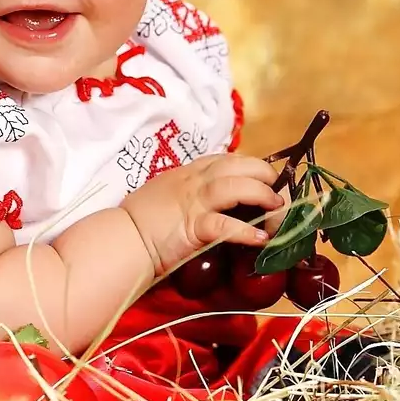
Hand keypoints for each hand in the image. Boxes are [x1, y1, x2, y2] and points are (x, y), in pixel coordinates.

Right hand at [122, 154, 285, 275]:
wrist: (120, 241)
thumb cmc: (139, 223)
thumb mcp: (165, 197)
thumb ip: (187, 194)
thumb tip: (212, 204)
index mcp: (186, 173)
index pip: (226, 159)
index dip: (251, 166)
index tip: (264, 178)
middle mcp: (192, 181)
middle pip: (238, 165)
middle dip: (264, 175)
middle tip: (279, 191)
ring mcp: (193, 201)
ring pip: (236, 186)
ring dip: (263, 195)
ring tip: (278, 209)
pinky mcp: (192, 226)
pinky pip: (225, 225)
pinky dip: (247, 231)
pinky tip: (261, 239)